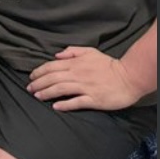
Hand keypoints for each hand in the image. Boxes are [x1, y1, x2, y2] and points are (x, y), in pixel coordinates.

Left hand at [27, 47, 142, 110]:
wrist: (130, 77)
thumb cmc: (109, 65)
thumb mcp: (90, 52)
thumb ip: (72, 52)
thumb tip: (57, 55)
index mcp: (76, 63)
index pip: (52, 66)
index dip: (39, 72)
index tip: (31, 77)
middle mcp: (78, 75)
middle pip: (53, 78)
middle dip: (38, 83)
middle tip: (29, 89)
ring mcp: (86, 87)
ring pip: (61, 89)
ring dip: (46, 93)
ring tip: (37, 96)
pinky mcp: (94, 99)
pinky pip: (76, 102)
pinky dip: (65, 104)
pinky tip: (56, 106)